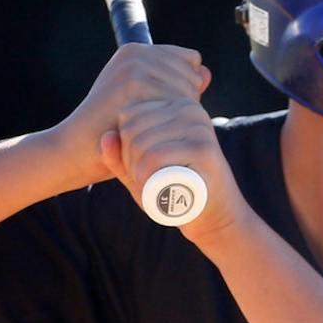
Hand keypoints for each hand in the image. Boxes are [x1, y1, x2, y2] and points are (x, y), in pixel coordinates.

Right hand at [48, 43, 210, 191]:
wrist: (77, 150)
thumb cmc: (115, 131)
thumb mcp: (145, 102)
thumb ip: (175, 84)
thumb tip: (205, 72)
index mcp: (136, 51)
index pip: (191, 61)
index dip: (185, 89)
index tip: (161, 109)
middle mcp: (136, 53)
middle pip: (192, 76)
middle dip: (184, 102)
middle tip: (153, 123)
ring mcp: (135, 66)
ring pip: (188, 91)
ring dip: (178, 116)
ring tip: (151, 129)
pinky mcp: (134, 83)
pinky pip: (178, 102)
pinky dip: (172, 123)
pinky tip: (152, 135)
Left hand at [92, 55, 247, 243]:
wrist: (216, 217)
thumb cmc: (176, 193)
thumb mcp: (142, 173)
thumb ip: (119, 157)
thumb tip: (106, 136)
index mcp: (178, 105)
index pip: (129, 115)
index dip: (124, 146)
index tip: (139, 168)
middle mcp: (190, 109)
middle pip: (132, 129)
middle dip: (128, 161)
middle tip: (144, 182)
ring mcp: (199, 127)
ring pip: (141, 144)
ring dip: (137, 172)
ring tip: (152, 187)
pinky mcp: (203, 148)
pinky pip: (155, 157)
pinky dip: (146, 178)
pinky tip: (159, 191)